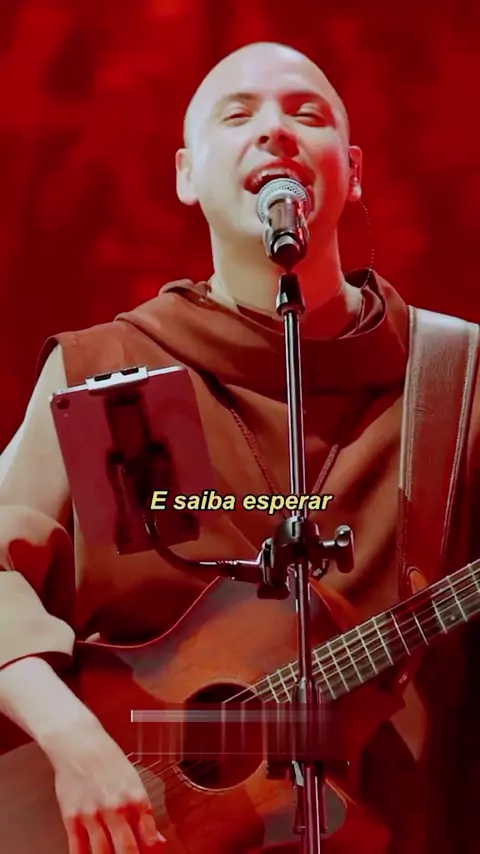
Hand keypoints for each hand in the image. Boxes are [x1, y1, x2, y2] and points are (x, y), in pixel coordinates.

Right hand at [45, 716, 165, 852]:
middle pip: (128, 850)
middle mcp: (116, 808)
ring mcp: (93, 815)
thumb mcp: (134, 782)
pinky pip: (77, 850)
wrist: (79, 743)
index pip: (150, 837)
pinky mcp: (72, 818)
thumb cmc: (108, 760)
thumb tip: (157, 841)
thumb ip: (144, 814)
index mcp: (136, 799)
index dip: (152, 852)